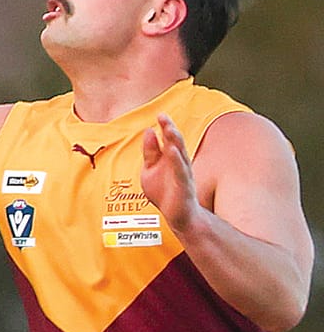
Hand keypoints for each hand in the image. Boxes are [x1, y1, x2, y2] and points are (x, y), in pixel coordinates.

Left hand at [141, 114, 202, 235]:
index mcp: (171, 159)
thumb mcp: (150, 169)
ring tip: (170, 129)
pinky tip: (172, 151)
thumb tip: (149, 131)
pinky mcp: (183, 188)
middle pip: (176, 144)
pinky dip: (176, 161)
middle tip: (164, 117)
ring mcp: (183, 176)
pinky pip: (181, 173)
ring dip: (175, 142)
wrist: (177, 217)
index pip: (169, 140)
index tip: (160, 114)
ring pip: (180, 156)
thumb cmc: (164, 192)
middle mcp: (179, 165)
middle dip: (171, 130)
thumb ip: (150, 152)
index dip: (166, 127)